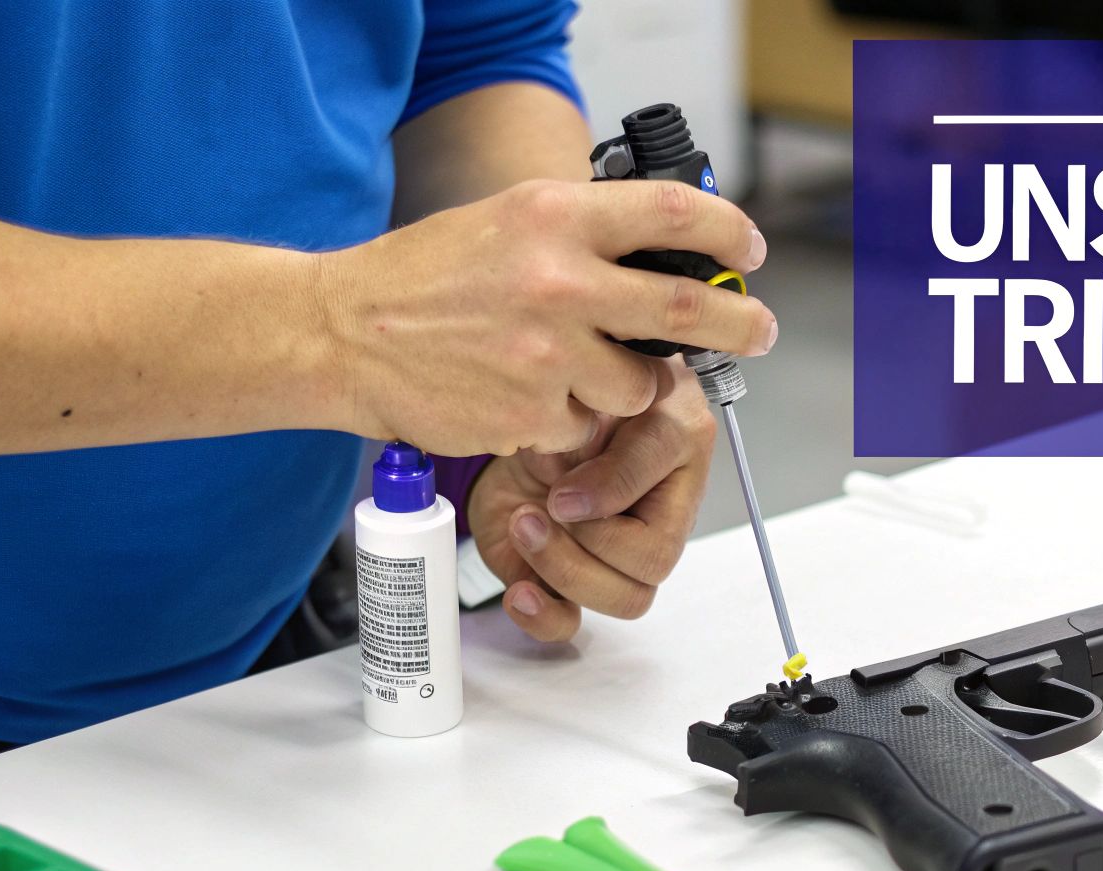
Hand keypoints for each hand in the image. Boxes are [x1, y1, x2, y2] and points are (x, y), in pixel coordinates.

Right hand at [316, 178, 773, 456]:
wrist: (343, 335)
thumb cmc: (423, 277)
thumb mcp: (507, 220)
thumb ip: (585, 231)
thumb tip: (667, 249)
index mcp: (555, 218)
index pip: (675, 214)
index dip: (728, 233)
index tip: (747, 249)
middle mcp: (559, 282)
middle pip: (690, 309)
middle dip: (741, 324)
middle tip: (759, 330)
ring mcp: (548, 356)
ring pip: (638, 385)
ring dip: (625, 385)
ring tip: (574, 369)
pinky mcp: (532, 417)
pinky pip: (584, 425)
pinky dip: (566, 418)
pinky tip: (521, 394)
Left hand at [467, 360, 715, 640]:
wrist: (527, 415)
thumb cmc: (573, 397)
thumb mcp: (585, 390)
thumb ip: (589, 424)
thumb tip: (576, 492)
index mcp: (677, 445)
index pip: (661, 477)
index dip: (609, 494)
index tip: (563, 491)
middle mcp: (662, 508)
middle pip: (655, 562)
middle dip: (591, 540)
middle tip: (547, 504)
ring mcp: (622, 552)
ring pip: (626, 598)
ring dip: (565, 569)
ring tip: (524, 525)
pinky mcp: (574, 577)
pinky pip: (573, 621)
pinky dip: (544, 616)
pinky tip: (520, 591)